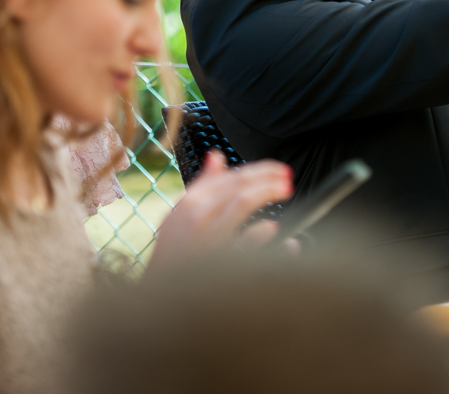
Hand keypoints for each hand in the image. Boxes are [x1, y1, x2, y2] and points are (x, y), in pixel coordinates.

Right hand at [151, 150, 294, 268]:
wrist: (161, 292)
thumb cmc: (173, 251)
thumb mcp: (180, 214)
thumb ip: (202, 185)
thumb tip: (216, 155)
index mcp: (190, 203)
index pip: (230, 177)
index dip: (258, 170)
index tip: (277, 170)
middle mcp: (198, 216)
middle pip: (238, 185)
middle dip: (267, 176)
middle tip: (287, 176)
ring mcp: (207, 237)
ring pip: (242, 203)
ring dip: (267, 192)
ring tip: (285, 190)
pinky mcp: (217, 261)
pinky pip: (244, 242)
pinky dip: (260, 232)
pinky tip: (273, 227)